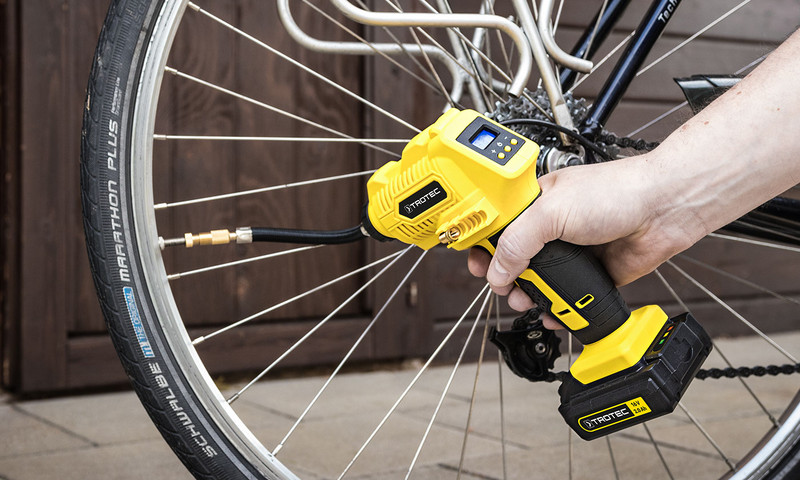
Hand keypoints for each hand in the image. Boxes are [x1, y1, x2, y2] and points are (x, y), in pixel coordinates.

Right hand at [467, 154, 701, 322]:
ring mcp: (573, 251)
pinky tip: (553, 314)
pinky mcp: (593, 272)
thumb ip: (518, 242)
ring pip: (540, 281)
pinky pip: (569, 297)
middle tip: (504, 288)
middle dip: (505, 277)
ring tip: (526, 302)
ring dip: (529, 296)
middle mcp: (553, 227)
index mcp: (537, 204)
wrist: (664, 209)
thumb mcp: (552, 212)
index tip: (477, 265)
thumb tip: (497, 272)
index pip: (500, 226)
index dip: (485, 246)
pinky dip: (559, 310)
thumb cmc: (615, 192)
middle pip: (516, 259)